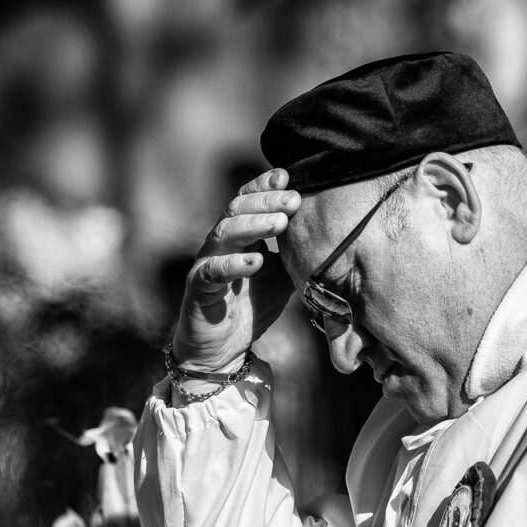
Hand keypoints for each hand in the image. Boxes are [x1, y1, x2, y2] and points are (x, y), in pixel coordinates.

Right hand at [171, 168, 300, 371]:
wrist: (223, 349)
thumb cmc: (252, 307)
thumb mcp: (283, 277)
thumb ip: (295, 255)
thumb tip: (328, 235)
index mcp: (239, 236)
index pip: (248, 201)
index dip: (265, 187)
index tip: (288, 176)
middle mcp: (220, 244)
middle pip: (236, 209)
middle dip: (266, 202)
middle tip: (294, 199)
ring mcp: (207, 264)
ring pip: (223, 233)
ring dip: (253, 225)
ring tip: (280, 223)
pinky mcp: (198, 289)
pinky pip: (212, 272)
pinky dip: (234, 265)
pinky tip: (256, 261)